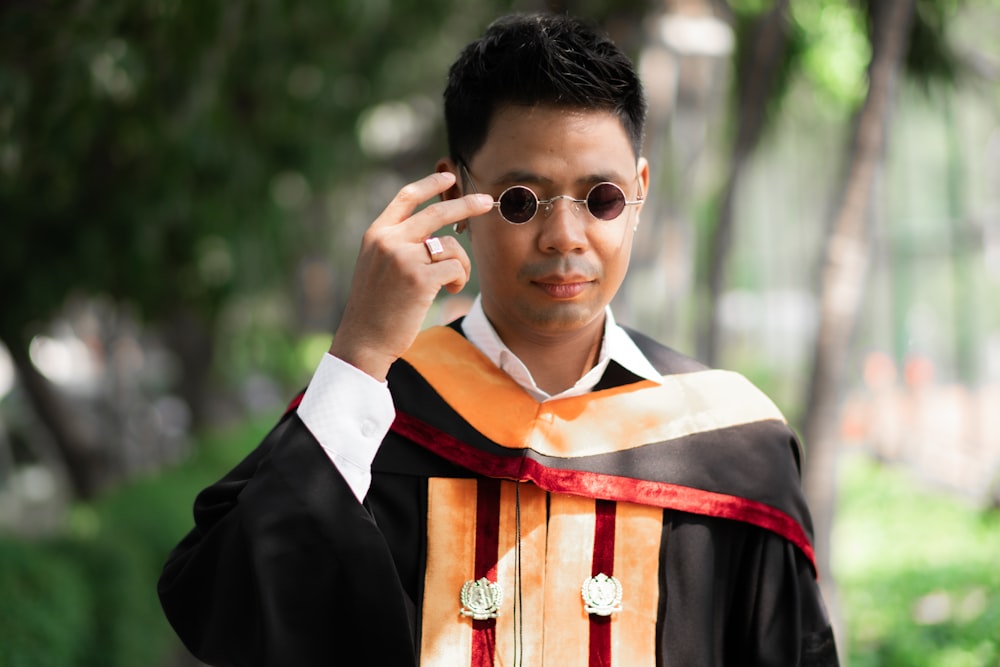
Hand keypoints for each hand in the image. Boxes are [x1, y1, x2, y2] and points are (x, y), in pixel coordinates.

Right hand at [329, 171, 493, 380]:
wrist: (364, 339)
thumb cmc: (375, 308)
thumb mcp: (377, 266)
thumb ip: (398, 245)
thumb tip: (433, 233)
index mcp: (376, 234)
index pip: (405, 197)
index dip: (429, 184)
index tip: (448, 176)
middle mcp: (388, 241)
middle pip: (437, 212)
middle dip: (466, 205)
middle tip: (486, 202)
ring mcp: (403, 258)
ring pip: (451, 246)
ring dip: (461, 264)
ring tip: (452, 282)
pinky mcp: (419, 279)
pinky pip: (455, 268)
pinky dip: (459, 279)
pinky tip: (449, 290)